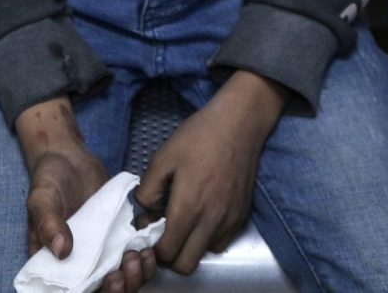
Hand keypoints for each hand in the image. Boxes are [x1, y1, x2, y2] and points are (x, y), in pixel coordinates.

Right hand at [15, 98, 155, 292]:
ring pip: (123, 279)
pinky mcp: (118, 238)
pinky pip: (135, 258)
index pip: (75, 292)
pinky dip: (145, 259)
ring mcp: (101, 253)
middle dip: (121, 289)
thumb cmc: (48, 179)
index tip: (110, 279)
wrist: (69, 158)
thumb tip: (61, 251)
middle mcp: (80, 264)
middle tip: (126, 268)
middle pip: (103, 291)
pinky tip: (147, 246)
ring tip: (139, 256)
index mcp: (55, 264)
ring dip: (136, 277)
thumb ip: (48, 223)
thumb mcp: (41, 198)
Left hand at [137, 70, 286, 274]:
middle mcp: (211, 220)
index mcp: (188, 207)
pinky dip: (209, 236)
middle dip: (171, 254)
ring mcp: (229, 220)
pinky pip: (222, 241)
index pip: (167, 252)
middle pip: (186, 264)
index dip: (154, 246)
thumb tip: (144, 211)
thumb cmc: (198, 136)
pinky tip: (204, 214)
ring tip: (186, 221)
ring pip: (205, 253)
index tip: (151, 229)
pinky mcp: (242, 215)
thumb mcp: (163, 157)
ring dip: (192, 245)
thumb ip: (147, 189)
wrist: (239, 124)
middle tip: (166, 232)